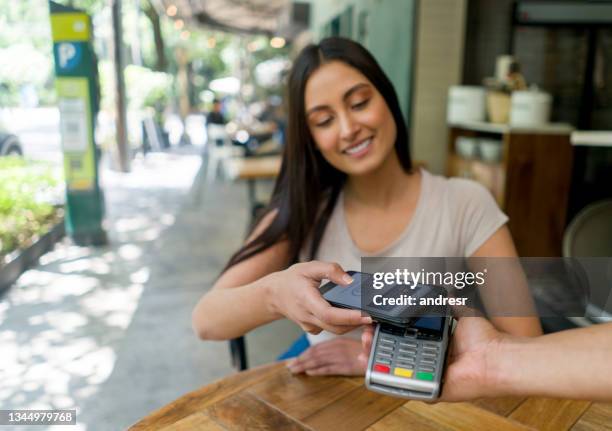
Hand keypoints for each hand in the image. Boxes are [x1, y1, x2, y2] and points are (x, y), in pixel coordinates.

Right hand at [267, 261, 371, 334]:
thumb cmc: (292, 280)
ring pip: (335, 330)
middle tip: (374, 316)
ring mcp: (309, 325)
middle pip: (336, 327)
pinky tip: (352, 316)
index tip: (366, 315)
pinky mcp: (312, 329)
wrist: (274, 294)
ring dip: (352, 326)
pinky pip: (330, 330)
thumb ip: (331, 270)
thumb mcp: (309, 267)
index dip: (349, 317)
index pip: (329, 314)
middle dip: (357, 324)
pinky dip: (343, 325)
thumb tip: (350, 280)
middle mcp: (307, 316)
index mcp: (306, 300)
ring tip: (367, 316)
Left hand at [286, 338, 365, 375]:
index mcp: (338, 342)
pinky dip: (317, 371)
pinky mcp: (346, 367)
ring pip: (318, 361)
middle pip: (314, 355)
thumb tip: (332, 347)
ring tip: (294, 370)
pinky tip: (309, 373)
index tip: (296, 357)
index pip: (318, 347)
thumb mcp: (356, 344)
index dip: (306, 352)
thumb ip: (342, 346)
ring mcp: (341, 358)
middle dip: (301, 360)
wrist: (382, 354)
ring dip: (304, 365)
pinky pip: (328, 369)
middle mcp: (337, 349)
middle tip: (290, 366)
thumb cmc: (369, 350)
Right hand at [358, 317, 503, 401]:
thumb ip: (450, 303)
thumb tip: (445, 290)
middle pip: (395, 355)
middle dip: (376, 345)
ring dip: (377, 362)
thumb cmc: (484, 339)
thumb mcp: (462, 313)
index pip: (405, 338)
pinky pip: (407, 387)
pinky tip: (376, 371)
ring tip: (364, 349)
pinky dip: (390, 382)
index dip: (387, 332)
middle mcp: (429, 360)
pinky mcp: (430, 390)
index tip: (374, 323)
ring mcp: (428, 376)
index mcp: (434, 344)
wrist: (496, 357)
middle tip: (364, 335)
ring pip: (396, 371)